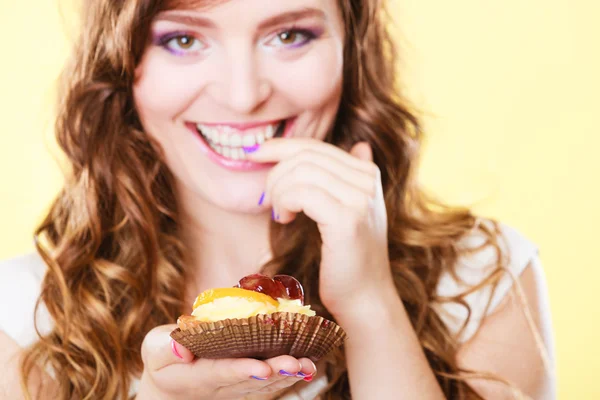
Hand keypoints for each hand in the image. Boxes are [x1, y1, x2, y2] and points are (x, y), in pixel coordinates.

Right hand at [137, 325, 316, 399]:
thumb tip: (182, 348)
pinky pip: (269, 387)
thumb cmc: (163, 361)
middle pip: (250, 382)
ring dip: (288, 377)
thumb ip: (164, 346)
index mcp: (195, 376)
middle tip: (296, 363)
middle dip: (275, 372)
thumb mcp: (154, 349)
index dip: (242, 370)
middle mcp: (220, 388)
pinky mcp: (246, 389)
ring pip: (264, 387)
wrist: (170, 390)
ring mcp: (235, 391)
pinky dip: (288, 379)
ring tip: (308, 365)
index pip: (220, 373)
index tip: (263, 367)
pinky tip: (307, 368)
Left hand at [247, 138, 394, 319]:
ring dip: (278, 191)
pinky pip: (302, 193)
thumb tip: (360, 144)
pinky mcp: (347, 219)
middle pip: (306, 156)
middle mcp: (367, 181)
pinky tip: (284, 219)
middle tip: (267, 199)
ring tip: (279, 213)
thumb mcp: (350, 209)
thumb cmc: (348, 257)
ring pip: (301, 172)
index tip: (256, 154)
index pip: (315, 147)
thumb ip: (349, 178)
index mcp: (367, 173)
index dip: (281, 147)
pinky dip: (284, 202)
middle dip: (276, 174)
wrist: (364, 297)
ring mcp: (360, 199)